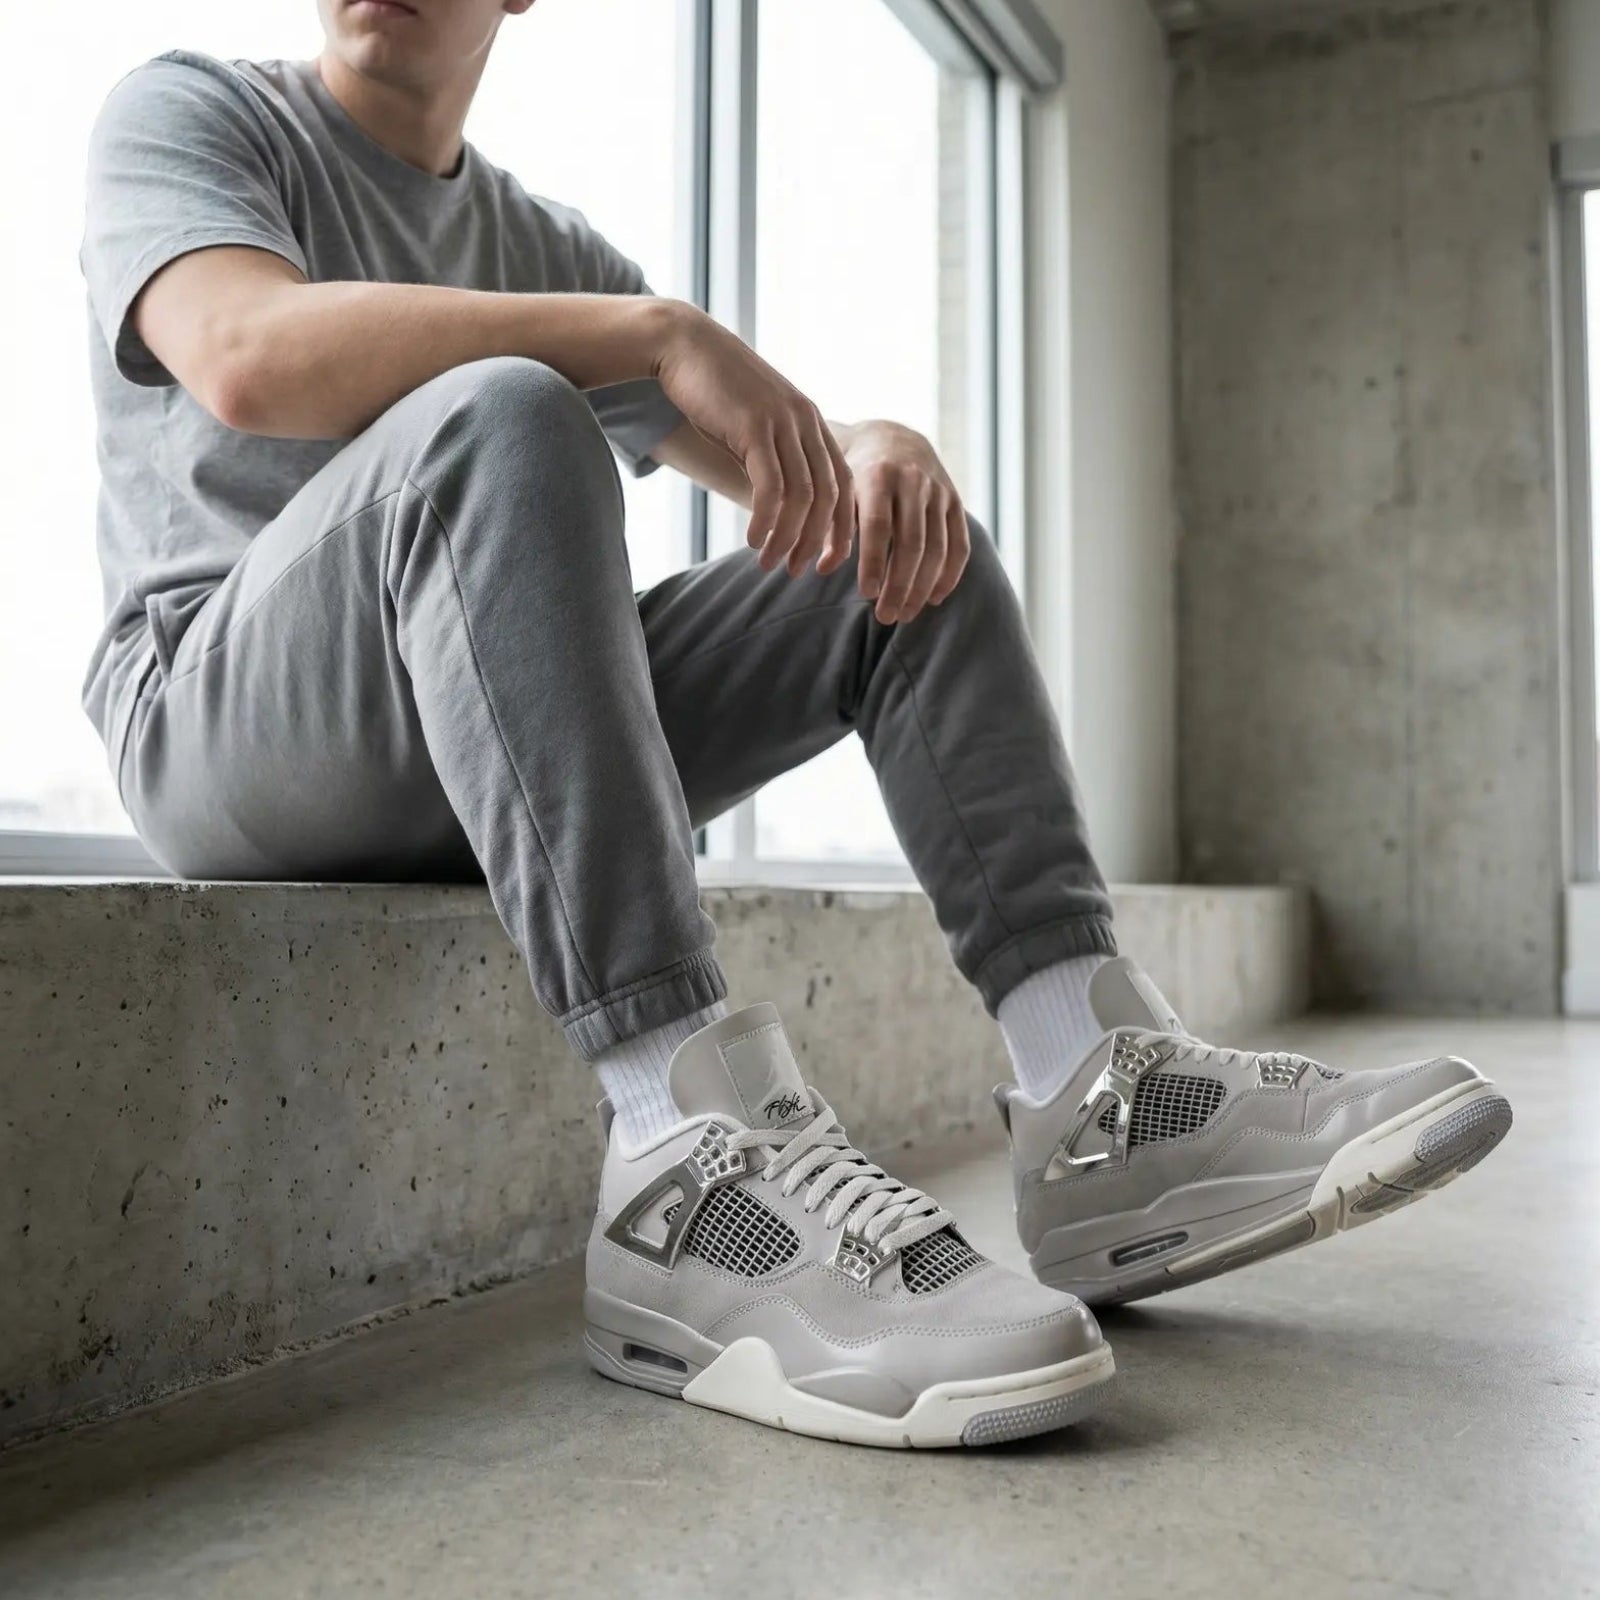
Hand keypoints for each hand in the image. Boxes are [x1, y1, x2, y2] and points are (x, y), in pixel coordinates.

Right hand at [651, 302, 854, 576]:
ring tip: (770, 564)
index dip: (840, 529)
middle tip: (795, 572)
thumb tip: (774, 505)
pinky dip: (766, 520)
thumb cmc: (715, 391)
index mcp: (813, 423)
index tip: (824, 562)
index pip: (844, 485)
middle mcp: (806, 422)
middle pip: (828, 497)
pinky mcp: (754, 426)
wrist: (684, 345)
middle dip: (815, 542)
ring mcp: (783, 422)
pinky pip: (771, 486)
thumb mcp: (754, 426)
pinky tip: (754, 541)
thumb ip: (771, 459)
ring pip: (802, 496)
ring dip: (787, 538)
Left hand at [840, 421, 969, 623]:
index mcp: (877, 476)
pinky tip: (932, 598)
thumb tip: (824, 567)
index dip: (873, 562)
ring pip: (937, 547)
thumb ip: (832, 529)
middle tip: (886, 616)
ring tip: (905, 614)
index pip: (878, 525)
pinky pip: (960, 544)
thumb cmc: (856, 476)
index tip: (867, 594)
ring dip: (922, 586)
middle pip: (911, 542)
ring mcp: (938, 491)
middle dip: (899, 585)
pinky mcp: (955, 501)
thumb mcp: (839, 494)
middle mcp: (912, 481)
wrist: (894, 439)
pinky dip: (949, 575)